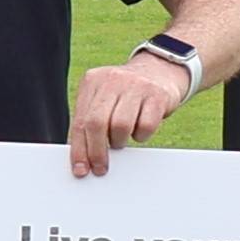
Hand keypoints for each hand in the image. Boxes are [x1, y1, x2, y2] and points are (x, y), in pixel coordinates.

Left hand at [68, 55, 191, 177]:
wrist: (160, 70)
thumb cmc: (125, 94)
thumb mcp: (103, 98)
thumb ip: (90, 122)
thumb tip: (82, 159)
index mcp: (92, 81)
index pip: (80, 121)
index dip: (79, 149)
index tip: (81, 170)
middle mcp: (112, 80)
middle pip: (97, 123)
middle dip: (97, 151)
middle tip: (101, 167)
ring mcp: (135, 85)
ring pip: (120, 126)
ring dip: (119, 141)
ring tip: (120, 140)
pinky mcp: (157, 95)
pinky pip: (146, 126)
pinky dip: (141, 135)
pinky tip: (139, 130)